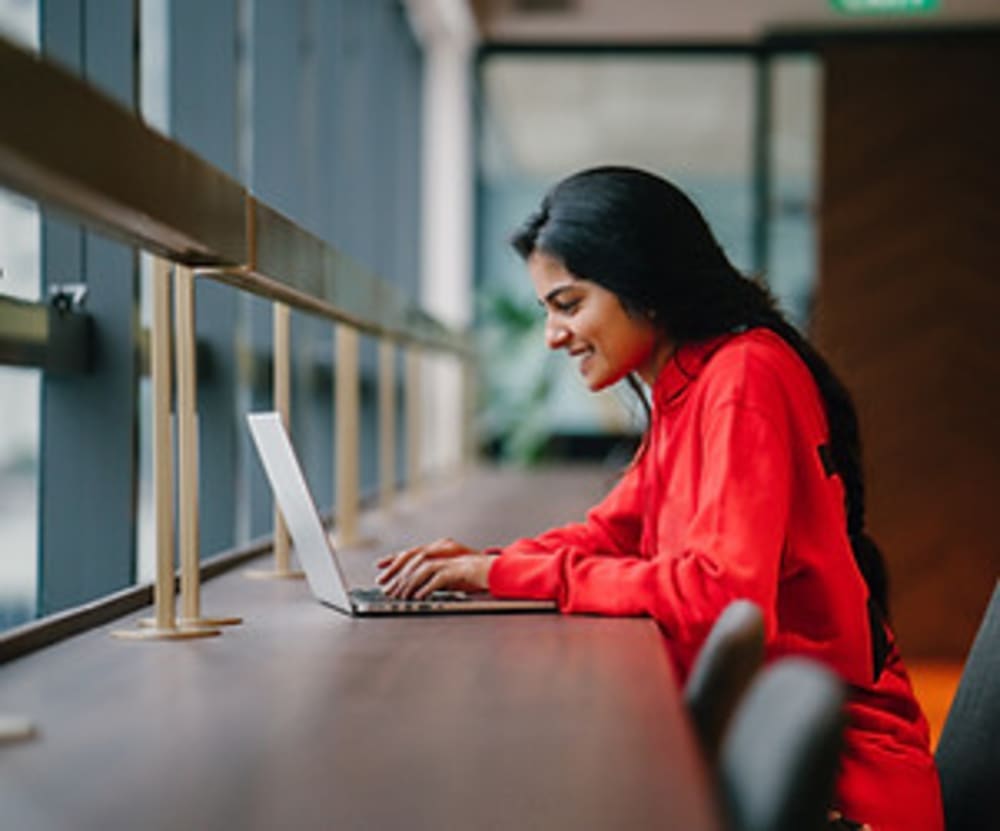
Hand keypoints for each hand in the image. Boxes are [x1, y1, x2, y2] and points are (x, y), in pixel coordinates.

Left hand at [376, 538, 494, 599]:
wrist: (498, 572)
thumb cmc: (474, 576)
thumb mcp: (449, 578)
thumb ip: (433, 580)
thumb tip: (415, 592)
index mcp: (438, 552)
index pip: (411, 555)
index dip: (394, 563)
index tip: (382, 576)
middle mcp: (442, 552)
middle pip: (413, 560)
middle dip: (397, 577)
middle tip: (388, 592)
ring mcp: (450, 560)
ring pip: (423, 569)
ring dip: (410, 583)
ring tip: (402, 597)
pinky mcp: (459, 570)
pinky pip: (438, 578)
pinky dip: (427, 587)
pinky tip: (420, 597)